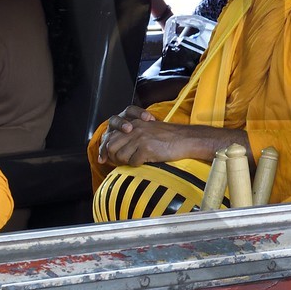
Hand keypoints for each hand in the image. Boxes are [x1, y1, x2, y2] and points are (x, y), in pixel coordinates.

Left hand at [98, 105, 231, 165]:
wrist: (186, 139)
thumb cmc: (169, 138)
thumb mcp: (148, 131)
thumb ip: (132, 137)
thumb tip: (116, 151)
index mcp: (134, 124)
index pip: (110, 137)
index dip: (104, 150)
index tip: (104, 159)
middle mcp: (134, 129)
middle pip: (110, 146)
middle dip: (113, 157)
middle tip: (121, 162)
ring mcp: (140, 138)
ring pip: (120, 155)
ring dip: (125, 162)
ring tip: (135, 161)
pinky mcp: (146, 148)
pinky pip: (133, 162)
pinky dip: (137, 165)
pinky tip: (145, 162)